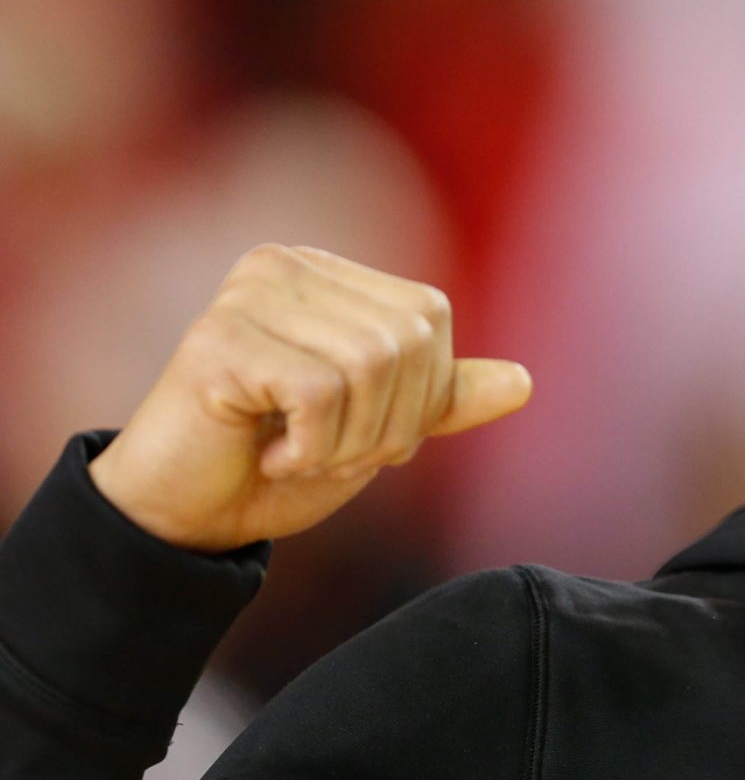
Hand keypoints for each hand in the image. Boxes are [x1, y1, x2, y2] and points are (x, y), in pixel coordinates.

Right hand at [87, 244, 532, 553]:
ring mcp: (246, 295)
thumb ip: (443, 401)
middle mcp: (285, 265)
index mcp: (328, 275)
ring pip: (367, 365)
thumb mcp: (379, 430)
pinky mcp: (217, 338)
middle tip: (330, 453)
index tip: (364, 433)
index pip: (429, 317)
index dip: (420, 394)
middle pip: (404, 341)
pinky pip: (319, 392)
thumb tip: (524, 383)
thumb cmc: (277, 461)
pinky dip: (310, 447)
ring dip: (346, 441)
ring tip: (300, 454)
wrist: (186, 514)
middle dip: (386, 424)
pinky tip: (270, 455)